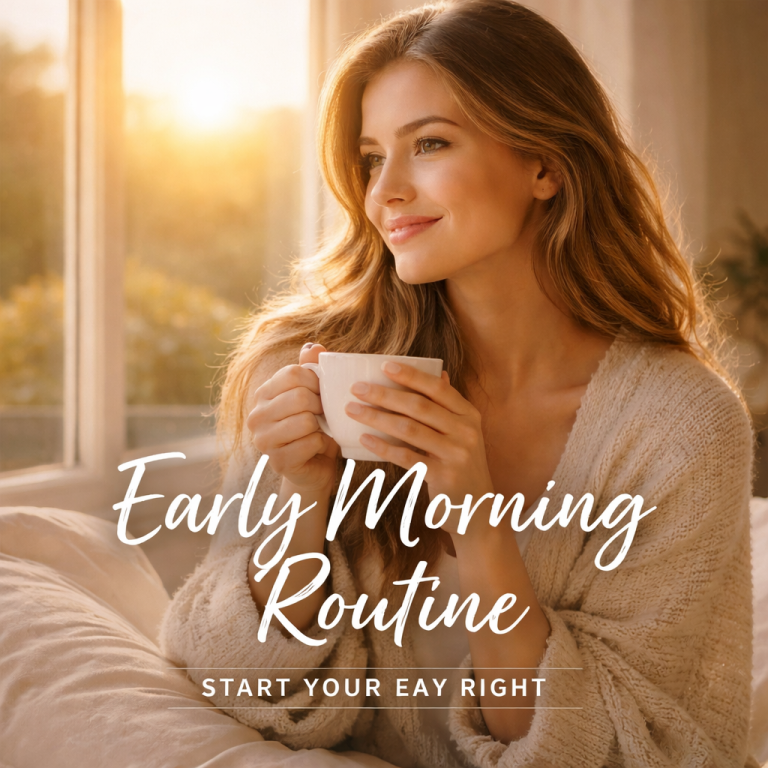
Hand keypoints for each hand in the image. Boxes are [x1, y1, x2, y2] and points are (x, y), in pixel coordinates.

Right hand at [246, 343, 338, 492]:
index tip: (323, 392)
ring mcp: (263, 440)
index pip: (293, 374)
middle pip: (299, 397)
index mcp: (264, 394)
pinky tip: (317, 447)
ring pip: (305, 421)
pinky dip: (322, 444)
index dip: (316, 381)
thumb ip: (312, 369)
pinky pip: (310, 443)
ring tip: (320, 430)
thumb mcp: (315, 394)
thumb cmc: (315, 425)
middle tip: (324, 415)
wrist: (314, 465)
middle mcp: (257, 416)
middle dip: (321, 406)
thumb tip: (313, 347)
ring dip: (322, 427)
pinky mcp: (277, 461)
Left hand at [344, 362, 493, 532]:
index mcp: (469, 415)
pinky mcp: (443, 476)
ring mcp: (456, 454)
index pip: (437, 389)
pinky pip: (406, 457)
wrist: (477, 509)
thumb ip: (449, 406)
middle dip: (385, 395)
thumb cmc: (462, 465)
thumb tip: (439, 373)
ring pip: (409, 429)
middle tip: (357, 388)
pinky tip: (364, 439)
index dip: (411, 375)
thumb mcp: (464, 433)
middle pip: (419, 406)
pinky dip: (383, 447)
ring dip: (377, 417)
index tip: (384, 366)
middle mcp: (466, 431)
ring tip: (353, 410)